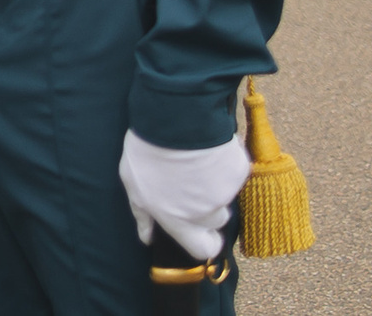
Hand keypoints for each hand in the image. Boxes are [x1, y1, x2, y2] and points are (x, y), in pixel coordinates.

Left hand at [119, 130, 249, 261]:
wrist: (175, 120)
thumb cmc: (148, 152)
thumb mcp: (133, 184)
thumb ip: (142, 215)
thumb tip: (147, 237)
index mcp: (180, 221)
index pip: (204, 250)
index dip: (206, 243)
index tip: (203, 233)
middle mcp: (206, 213)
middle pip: (217, 220)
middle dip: (209, 207)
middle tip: (192, 184)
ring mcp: (226, 192)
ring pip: (226, 196)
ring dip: (217, 185)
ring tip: (197, 163)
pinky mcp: (239, 170)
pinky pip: (235, 171)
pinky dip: (225, 163)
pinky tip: (208, 148)